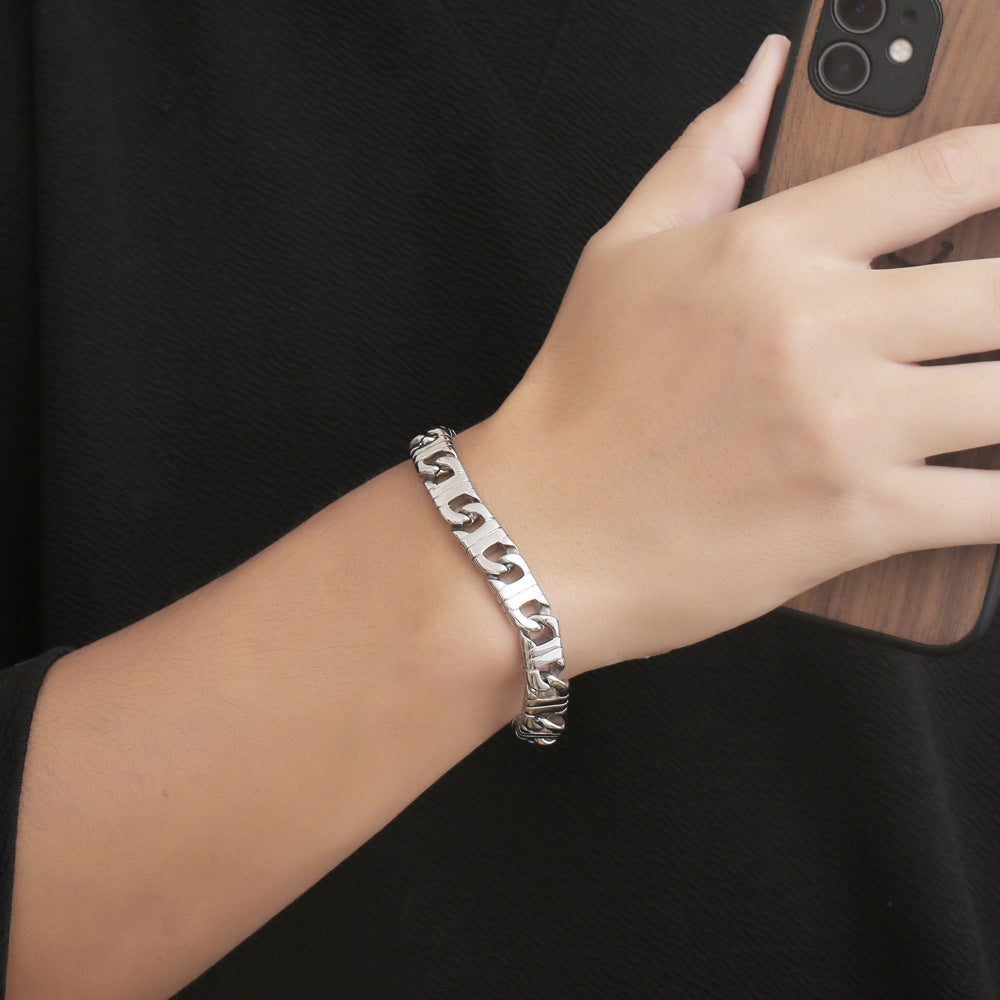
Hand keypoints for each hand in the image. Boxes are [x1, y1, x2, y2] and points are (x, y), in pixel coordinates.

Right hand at [462, 34, 999, 673]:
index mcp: (766, 249)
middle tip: (997, 321)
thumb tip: (763, 73)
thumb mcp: (620, 253)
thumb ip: (704, 155)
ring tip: (996, 392)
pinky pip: (992, 507)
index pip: (945, 172)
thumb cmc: (576, 400)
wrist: (543, 533)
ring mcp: (845, 428)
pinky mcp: (855, 520)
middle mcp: (818, 329)